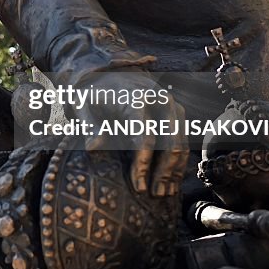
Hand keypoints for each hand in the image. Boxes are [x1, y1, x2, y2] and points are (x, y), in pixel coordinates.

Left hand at [81, 70, 188, 196]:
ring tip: (163, 193)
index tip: (138, 186)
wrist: (110, 74)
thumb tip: (92, 147)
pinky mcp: (176, 113)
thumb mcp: (85, 107)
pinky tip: (171, 181)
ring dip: (174, 170)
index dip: (143, 163)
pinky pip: (183, 140)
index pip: (145, 135)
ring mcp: (172, 106)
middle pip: (170, 141)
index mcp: (136, 98)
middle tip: (154, 194)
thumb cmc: (95, 94)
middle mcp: (160, 100)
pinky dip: (178, 162)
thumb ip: (91, 126)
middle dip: (164, 171)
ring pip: (180, 142)